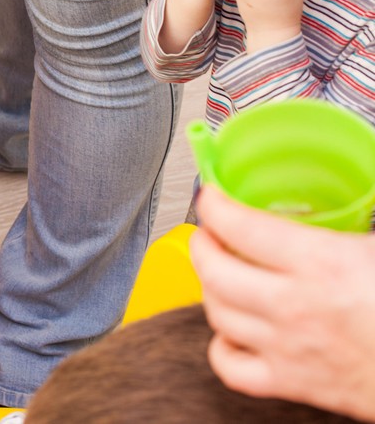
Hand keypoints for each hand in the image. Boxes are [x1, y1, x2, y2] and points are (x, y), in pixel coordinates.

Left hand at [192, 187, 374, 420]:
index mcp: (323, 264)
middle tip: (211, 232)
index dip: (215, 204)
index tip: (213, 197)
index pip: (239, 224)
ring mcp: (288, 348)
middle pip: (214, 269)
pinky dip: (222, 345)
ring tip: (221, 273)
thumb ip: (363, 216)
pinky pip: (229, 366)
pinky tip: (235, 329)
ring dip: (210, 288)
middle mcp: (295, 306)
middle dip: (203, 243)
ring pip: (215, 312)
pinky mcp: (292, 383)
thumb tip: (362, 178)